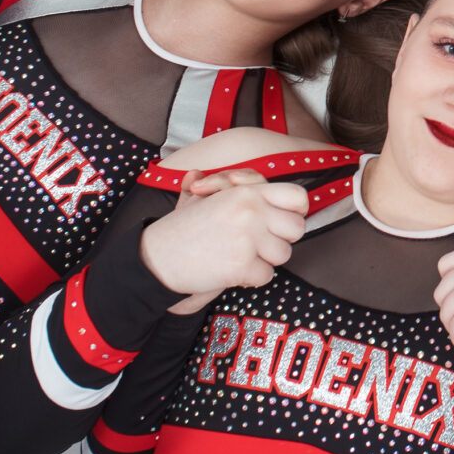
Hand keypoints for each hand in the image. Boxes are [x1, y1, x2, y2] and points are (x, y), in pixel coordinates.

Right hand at [139, 168, 307, 308]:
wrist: (156, 259)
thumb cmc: (178, 230)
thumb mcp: (196, 199)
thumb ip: (212, 186)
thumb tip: (197, 175)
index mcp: (246, 192)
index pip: (298, 197)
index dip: (296, 211)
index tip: (282, 220)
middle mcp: (252, 211)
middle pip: (297, 228)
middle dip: (281, 239)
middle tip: (261, 243)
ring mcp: (248, 238)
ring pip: (284, 254)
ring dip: (265, 260)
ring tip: (242, 256)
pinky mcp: (242, 265)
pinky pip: (266, 275)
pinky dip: (252, 278)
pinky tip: (233, 271)